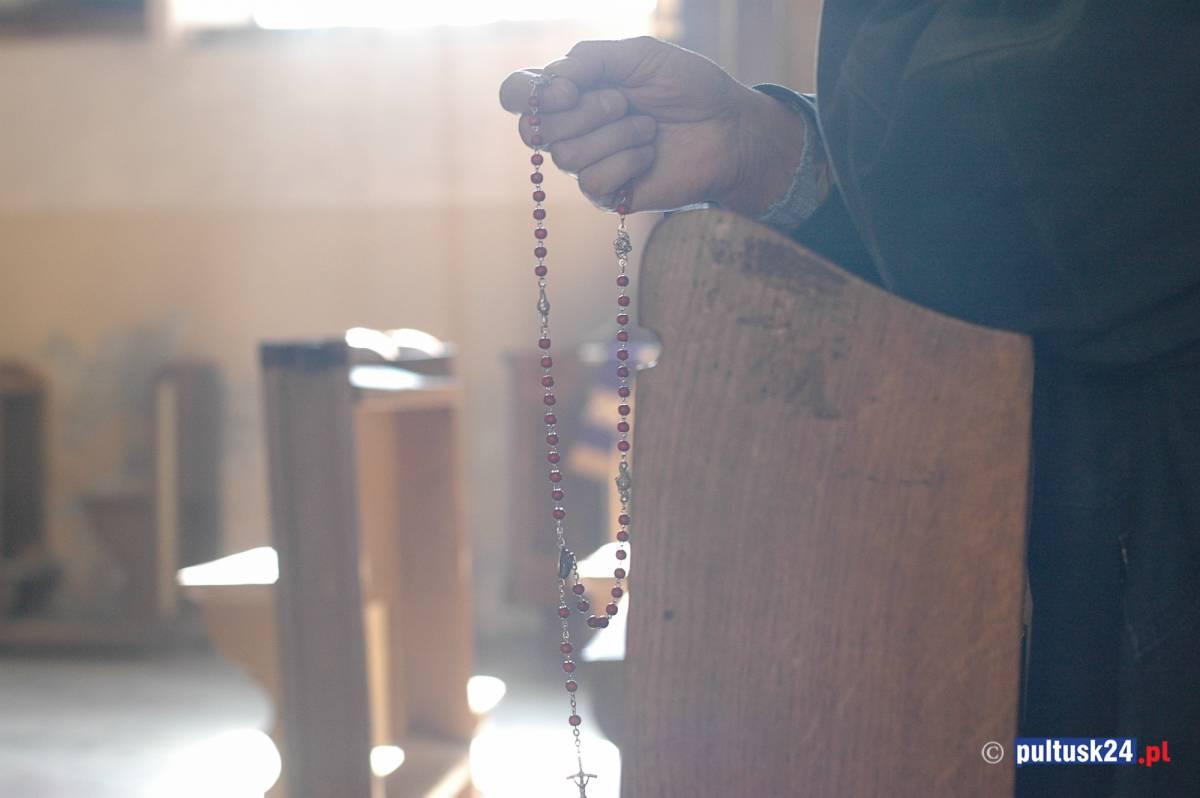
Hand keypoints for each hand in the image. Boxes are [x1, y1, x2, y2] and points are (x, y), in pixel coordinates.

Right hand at [498, 36, 811, 215]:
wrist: (726, 127)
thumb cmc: (688, 87)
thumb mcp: (640, 55)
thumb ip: (591, 59)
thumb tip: (552, 82)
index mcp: (571, 89)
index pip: (517, 94)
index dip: (528, 94)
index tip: (569, 90)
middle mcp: (571, 127)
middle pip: (535, 129)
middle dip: (585, 111)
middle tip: (625, 101)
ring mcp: (587, 162)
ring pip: (566, 156)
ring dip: (615, 135)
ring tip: (648, 127)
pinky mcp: (606, 194)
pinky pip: (591, 182)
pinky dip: (627, 162)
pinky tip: (649, 154)